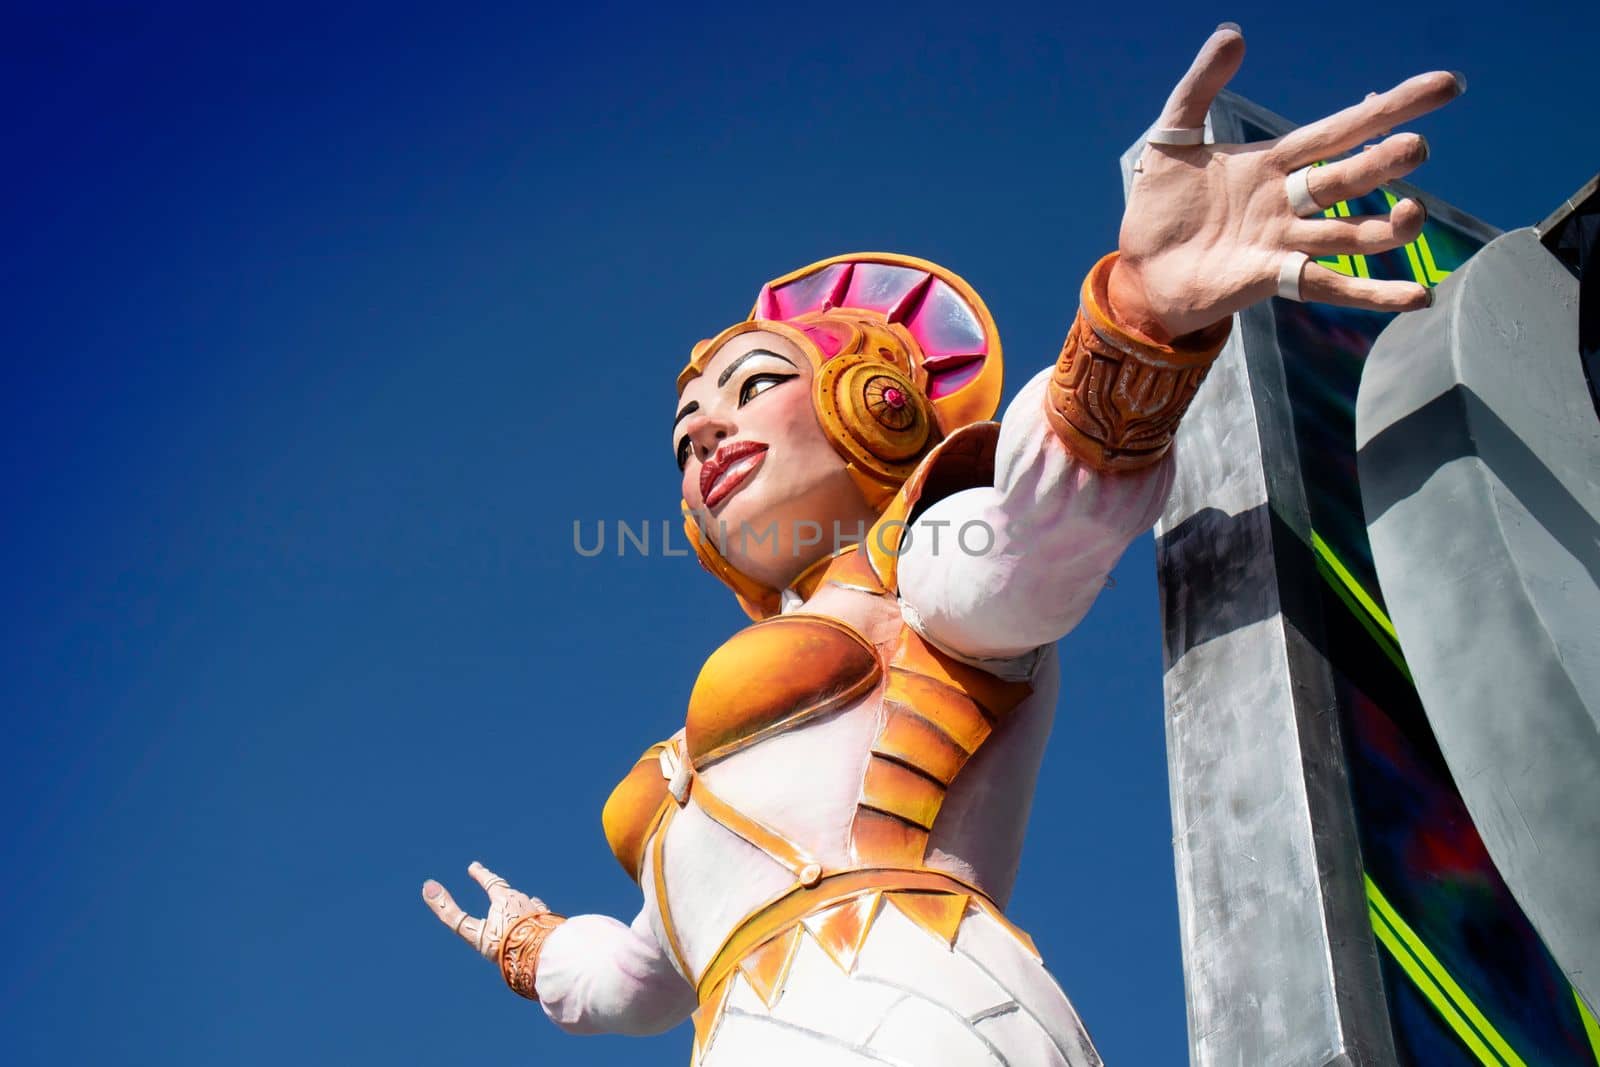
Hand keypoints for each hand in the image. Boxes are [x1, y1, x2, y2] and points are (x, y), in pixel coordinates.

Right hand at [422, 861, 546, 961]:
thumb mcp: (472, 931)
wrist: (541, 956)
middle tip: (492, 882)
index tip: (474, 866)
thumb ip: (449, 912)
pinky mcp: (549, 924)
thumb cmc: (504, 943)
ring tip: (517, 897)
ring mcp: (538, 912)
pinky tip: (539, 910)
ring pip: (525, 901)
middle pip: (508, 891)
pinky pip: (541, 913)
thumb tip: (427, 886)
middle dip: (498, 887)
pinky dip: (535, 910)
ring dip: (517, 900)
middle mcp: (523, 901)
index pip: (490, 882)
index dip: (481, 874)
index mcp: (504, 900)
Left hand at [1110, 25, 1461, 340]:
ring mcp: (1284, 242)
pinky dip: (1374, 293)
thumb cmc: (1161, 206)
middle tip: (1415, 150)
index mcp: (1273, 162)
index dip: (1390, 108)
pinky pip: (1331, 285)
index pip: (1342, 130)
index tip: (1444, 86)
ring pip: (1351, 234)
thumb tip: (1233, 34)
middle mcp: (1289, 202)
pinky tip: (1416, 296)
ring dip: (1386, 228)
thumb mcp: (1172, 138)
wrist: (1138, 267)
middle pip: (1349, 178)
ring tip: (1412, 214)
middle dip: (1384, 164)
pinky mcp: (1271, 279)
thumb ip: (1199, 87)